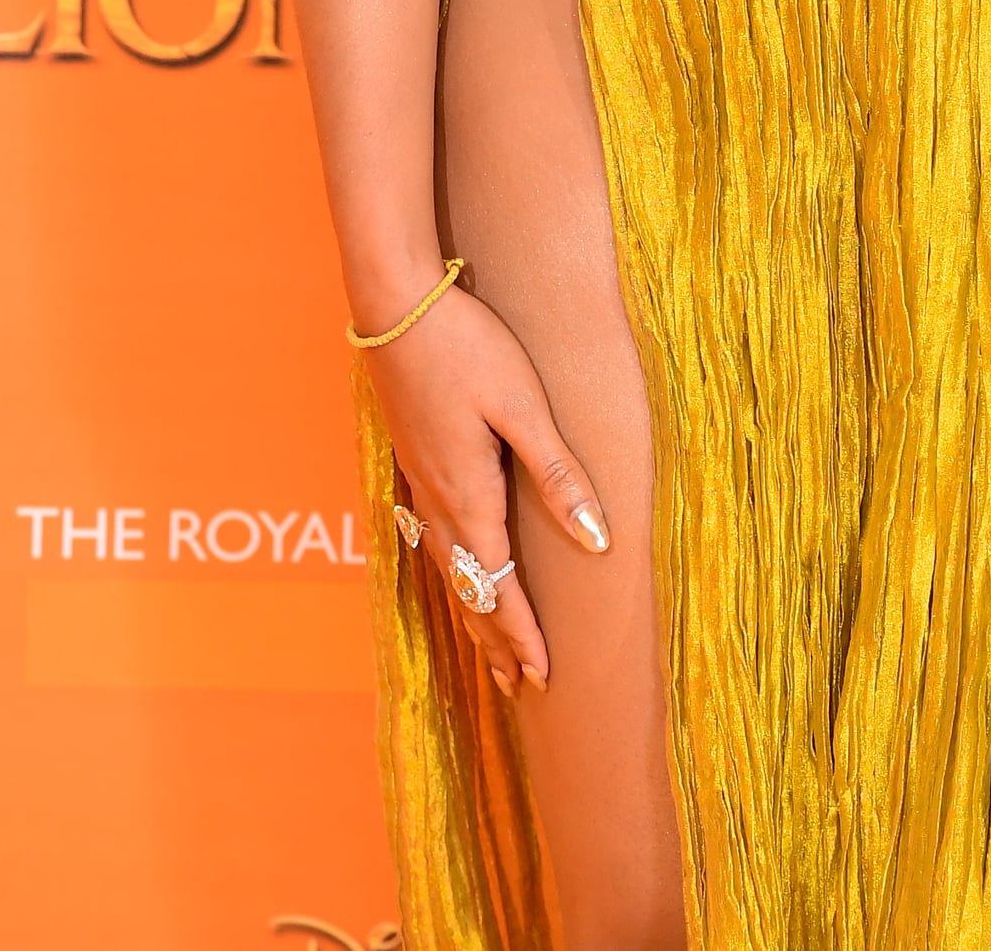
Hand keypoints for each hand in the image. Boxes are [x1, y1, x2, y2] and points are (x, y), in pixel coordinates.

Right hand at [364, 274, 610, 698]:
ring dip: (473, 613)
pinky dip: (454, 574)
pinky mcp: (414, 458)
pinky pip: (435, 539)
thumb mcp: (522, 405)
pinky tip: (457, 570)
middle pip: (471, 589)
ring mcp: (420, 481)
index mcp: (469, 496)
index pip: (501, 587)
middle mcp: (438, 501)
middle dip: (496, 638)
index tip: (543, 677)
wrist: (394, 305)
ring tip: (490, 651)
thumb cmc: (466, 346)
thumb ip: (558, 474)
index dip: (522, 634)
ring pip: (449, 568)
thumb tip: (597, 542)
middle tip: (520, 686)